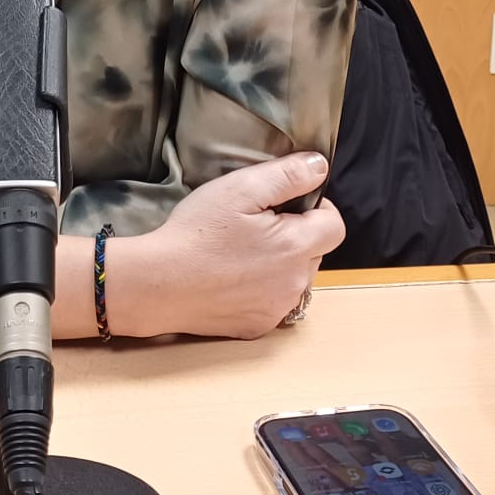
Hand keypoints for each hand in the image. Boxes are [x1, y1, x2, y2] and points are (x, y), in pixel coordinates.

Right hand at [120, 153, 342, 339]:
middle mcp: (295, 284)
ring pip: (294, 278)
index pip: (335, 226)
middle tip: (254, 225)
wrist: (159, 284)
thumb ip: (287, 175)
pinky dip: (261, 290)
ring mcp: (277, 310)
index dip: (316, 208)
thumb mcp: (240, 188)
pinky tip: (231, 279)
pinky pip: (273, 303)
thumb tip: (320, 166)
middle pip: (315, 252)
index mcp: (296, 247)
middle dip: (295, 235)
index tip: (285, 203)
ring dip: (280, 264)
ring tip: (240, 252)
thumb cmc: (197, 232)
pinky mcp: (257, 328)